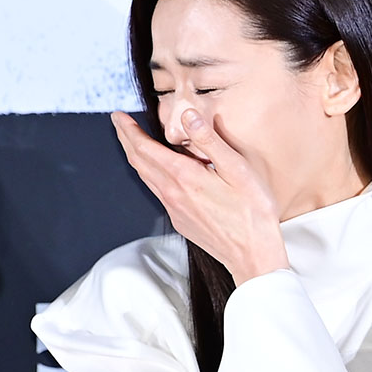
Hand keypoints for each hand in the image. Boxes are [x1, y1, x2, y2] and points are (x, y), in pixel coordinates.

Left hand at [112, 110, 288, 284]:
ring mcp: (174, 210)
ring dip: (136, 157)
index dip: (128, 130)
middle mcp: (172, 193)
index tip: (118, 116)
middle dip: (126, 139)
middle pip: (138, 162)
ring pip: (146, 178)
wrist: (253, 255)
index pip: (145, 148)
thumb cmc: (253, 213)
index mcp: (184, 177)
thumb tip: (188, 116)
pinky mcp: (181, 221)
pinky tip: (160, 172)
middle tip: (119, 123)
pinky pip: (158, 193)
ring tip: (133, 143)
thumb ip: (210, 141)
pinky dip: (151, 175)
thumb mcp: (238, 170)